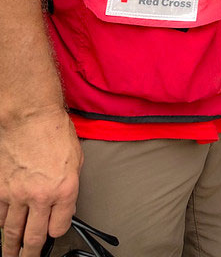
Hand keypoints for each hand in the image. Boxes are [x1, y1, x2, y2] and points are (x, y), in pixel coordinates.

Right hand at [0, 108, 82, 256]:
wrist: (28, 115)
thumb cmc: (54, 130)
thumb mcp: (76, 158)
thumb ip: (70, 184)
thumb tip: (65, 203)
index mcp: (64, 189)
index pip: (60, 227)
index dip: (57, 230)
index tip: (54, 231)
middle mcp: (41, 196)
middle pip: (34, 238)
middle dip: (31, 253)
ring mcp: (17, 194)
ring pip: (12, 231)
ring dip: (11, 247)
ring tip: (11, 255)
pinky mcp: (0, 188)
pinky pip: (0, 215)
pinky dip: (2, 222)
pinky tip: (4, 226)